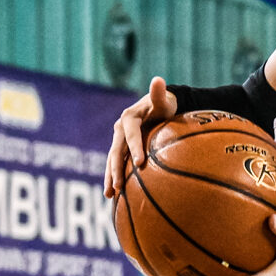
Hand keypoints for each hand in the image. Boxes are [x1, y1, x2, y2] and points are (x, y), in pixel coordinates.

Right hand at [104, 77, 177, 198]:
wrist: (159, 108)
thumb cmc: (165, 106)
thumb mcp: (164, 100)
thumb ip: (159, 93)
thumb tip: (158, 79)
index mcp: (129, 118)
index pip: (131, 133)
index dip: (135, 147)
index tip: (141, 162)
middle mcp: (120, 129)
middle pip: (116, 151)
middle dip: (116, 169)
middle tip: (118, 187)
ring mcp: (118, 140)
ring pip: (112, 160)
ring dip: (110, 177)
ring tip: (110, 195)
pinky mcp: (121, 149)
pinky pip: (115, 164)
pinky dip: (114, 177)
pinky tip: (114, 195)